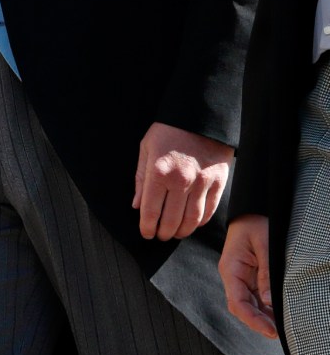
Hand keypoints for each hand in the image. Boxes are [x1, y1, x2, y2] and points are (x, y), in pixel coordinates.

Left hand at [132, 121, 232, 239]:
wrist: (199, 118)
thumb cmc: (167, 132)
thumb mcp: (145, 149)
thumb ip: (140, 179)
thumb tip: (136, 205)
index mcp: (159, 172)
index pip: (151, 210)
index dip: (146, 226)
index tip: (145, 233)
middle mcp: (181, 180)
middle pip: (171, 219)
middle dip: (163, 232)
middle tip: (159, 236)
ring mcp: (202, 183)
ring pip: (192, 219)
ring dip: (182, 231)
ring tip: (174, 234)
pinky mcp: (218, 183)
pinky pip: (210, 210)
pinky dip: (201, 222)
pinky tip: (192, 224)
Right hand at [219, 214, 276, 338]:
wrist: (253, 210)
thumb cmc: (256, 223)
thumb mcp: (265, 246)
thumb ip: (266, 274)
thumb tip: (269, 302)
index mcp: (231, 269)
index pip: (237, 302)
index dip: (253, 320)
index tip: (271, 330)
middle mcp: (234, 276)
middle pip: (242, 307)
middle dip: (259, 322)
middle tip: (280, 332)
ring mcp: (242, 277)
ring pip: (249, 305)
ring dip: (263, 316)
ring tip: (282, 325)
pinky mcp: (251, 276)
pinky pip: (256, 297)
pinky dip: (266, 307)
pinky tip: (278, 312)